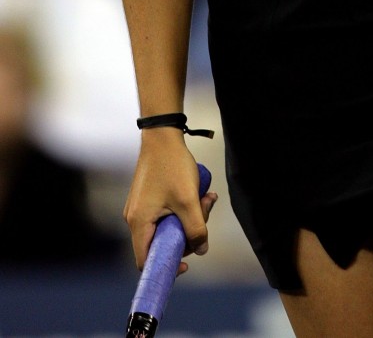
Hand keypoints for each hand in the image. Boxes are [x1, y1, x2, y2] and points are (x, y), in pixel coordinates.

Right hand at [123, 131, 217, 274]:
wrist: (162, 135)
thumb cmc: (172, 166)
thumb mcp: (189, 201)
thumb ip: (196, 229)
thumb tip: (201, 250)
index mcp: (139, 223)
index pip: (146, 261)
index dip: (166, 267)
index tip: (187, 263)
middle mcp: (135, 219)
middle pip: (161, 243)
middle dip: (187, 233)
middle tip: (205, 213)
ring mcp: (140, 208)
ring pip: (167, 226)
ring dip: (189, 218)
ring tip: (207, 197)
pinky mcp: (147, 198)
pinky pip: (165, 214)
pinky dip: (183, 208)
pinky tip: (200, 193)